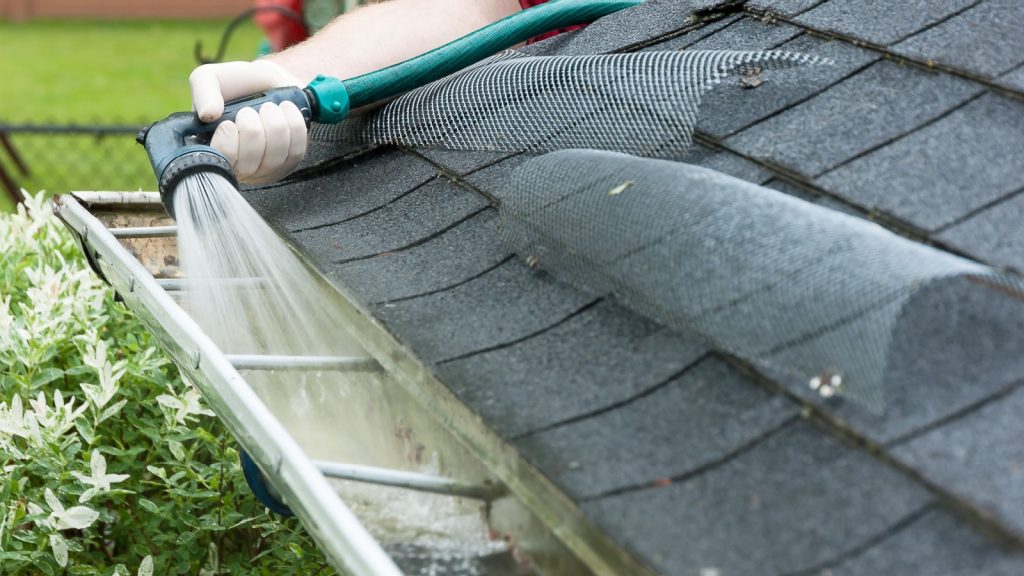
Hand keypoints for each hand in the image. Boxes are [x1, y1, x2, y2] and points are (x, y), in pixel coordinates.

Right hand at [189, 60, 307, 183]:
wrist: (268, 81)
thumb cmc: (235, 84)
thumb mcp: (210, 78)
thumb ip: (203, 92)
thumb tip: (207, 114)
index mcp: (214, 152)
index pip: (221, 163)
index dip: (227, 142)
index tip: (229, 122)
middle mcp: (240, 167)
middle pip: (250, 159)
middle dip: (251, 127)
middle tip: (249, 110)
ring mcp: (266, 168)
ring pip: (275, 153)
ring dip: (273, 122)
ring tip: (268, 107)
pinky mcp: (290, 162)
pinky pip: (296, 149)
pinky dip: (292, 123)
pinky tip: (285, 110)